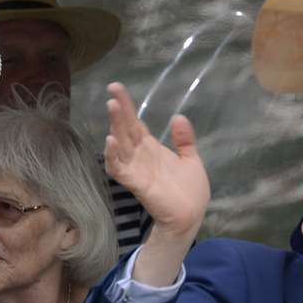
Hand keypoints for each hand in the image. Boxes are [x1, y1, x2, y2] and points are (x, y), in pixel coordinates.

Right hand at [103, 82, 208, 237]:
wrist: (192, 215)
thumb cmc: (190, 191)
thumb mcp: (190, 159)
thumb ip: (184, 140)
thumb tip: (179, 117)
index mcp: (151, 148)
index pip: (135, 123)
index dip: (127, 106)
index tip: (117, 87)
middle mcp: (140, 155)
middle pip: (125, 128)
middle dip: (119, 109)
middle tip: (113, 89)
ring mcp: (136, 168)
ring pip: (120, 144)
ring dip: (115, 126)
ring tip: (112, 106)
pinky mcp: (136, 183)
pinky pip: (119, 169)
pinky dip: (113, 156)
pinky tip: (111, 141)